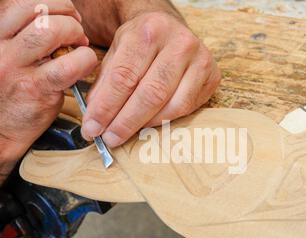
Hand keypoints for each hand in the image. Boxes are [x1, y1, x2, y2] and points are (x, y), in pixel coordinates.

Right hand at [0, 0, 97, 162]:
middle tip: (74, 24)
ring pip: (50, 29)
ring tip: (78, 42)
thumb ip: (15, 23)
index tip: (60, 11)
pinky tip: (84, 61)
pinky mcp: (32, 88)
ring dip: (74, 31)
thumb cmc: (6, 84)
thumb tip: (54, 5)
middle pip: (34, 4)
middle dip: (64, 9)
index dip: (48, 0)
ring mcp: (8, 66)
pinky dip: (84, 59)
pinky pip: (68, 64)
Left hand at [81, 11, 220, 147]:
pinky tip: (148, 125)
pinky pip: (186, 108)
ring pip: (172, 104)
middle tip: (109, 138)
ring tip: (125, 134)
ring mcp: (200, 60)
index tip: (92, 128)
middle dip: (125, 121)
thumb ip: (105, 83)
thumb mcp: (117, 52)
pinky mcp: (212, 76)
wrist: (170, 30)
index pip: (123, 76)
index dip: (106, 107)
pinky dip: (164, 121)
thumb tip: (95, 118)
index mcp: (149, 31)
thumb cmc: (141, 44)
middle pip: (150, 93)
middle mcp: (179, 43)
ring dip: (145, 125)